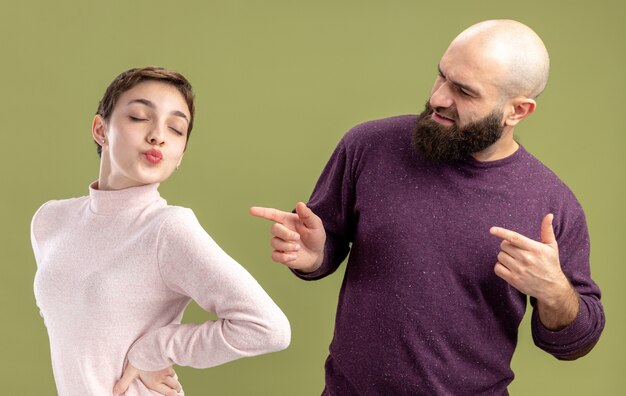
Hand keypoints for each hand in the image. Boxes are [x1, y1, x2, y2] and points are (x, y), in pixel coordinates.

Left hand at [113, 363, 180, 395]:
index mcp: (154, 383)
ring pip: (174, 377)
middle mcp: (163, 378)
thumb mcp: (130, 372)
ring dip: (175, 380)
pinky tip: (171, 369)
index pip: (167, 392)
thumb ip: (124, 383)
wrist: (154, 345)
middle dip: (177, 389)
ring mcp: (167, 369)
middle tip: (178, 391)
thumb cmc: (142, 359)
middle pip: (174, 386)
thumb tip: (115, 392)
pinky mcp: (169, 361)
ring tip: (175, 382)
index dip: (173, 395)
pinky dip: (173, 371)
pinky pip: (173, 368)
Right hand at [250, 202, 325, 272]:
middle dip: (285, 234)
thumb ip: (307, 215)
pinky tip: (294, 256)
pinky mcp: (279, 255)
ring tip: (298, 248)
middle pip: (274, 229)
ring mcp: (279, 243)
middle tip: (297, 238)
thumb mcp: (315, 224)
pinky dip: (285, 257)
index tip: (251, 210)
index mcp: (288, 220)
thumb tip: (299, 204)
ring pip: (274, 243)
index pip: (272, 214)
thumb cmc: (315, 236)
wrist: (316, 254)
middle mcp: (282, 230)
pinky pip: (275, 256)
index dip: (262, 212)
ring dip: (287, 246)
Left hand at [490, 213, 578, 328]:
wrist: (552, 288)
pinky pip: (497, 268)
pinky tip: (508, 267)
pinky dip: (500, 266)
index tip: (492, 230)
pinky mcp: (513, 280)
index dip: (502, 232)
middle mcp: (526, 259)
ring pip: (500, 256)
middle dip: (507, 246)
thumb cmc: (550, 264)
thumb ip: (547, 230)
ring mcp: (519, 270)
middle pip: (504, 246)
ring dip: (504, 256)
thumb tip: (549, 215)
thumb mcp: (551, 247)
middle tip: (515, 251)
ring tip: (514, 260)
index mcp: (535, 249)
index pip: (514, 238)